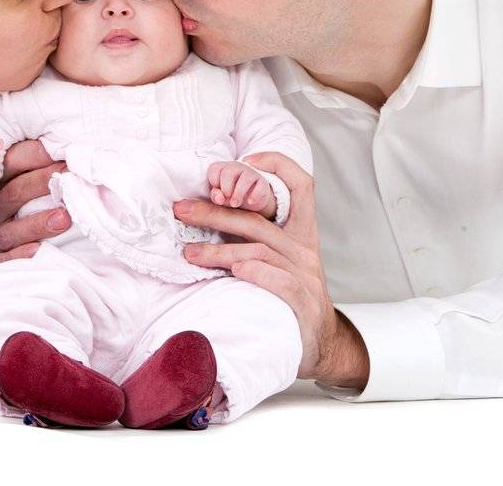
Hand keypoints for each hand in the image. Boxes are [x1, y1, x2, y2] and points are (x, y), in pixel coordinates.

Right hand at [0, 140, 68, 265]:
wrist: (21, 269)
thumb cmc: (38, 220)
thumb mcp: (39, 195)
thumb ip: (49, 174)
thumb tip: (74, 152)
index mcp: (1, 187)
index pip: (11, 164)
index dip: (35, 155)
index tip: (63, 152)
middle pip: (12, 193)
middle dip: (41, 182)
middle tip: (68, 176)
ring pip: (9, 230)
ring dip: (37, 223)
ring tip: (64, 218)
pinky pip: (6, 260)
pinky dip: (22, 254)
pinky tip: (40, 250)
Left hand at [175, 152, 368, 389]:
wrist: (322, 344)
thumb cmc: (290, 298)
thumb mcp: (278, 261)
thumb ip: (253, 239)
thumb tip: (205, 216)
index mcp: (300, 233)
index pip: (301, 186)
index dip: (278, 164)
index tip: (245, 158)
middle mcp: (303, 250)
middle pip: (257, 220)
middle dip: (215, 212)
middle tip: (180, 211)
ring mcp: (306, 277)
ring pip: (260, 251)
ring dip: (220, 251)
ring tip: (189, 253)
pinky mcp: (305, 304)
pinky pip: (282, 282)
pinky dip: (258, 274)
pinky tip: (237, 271)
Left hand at [205, 160, 274, 217]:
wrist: (250, 201)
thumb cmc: (230, 196)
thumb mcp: (221, 198)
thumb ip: (216, 197)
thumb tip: (219, 197)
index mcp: (223, 168)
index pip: (214, 168)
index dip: (214, 182)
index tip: (218, 192)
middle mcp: (236, 167)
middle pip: (228, 172)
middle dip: (226, 188)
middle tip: (227, 199)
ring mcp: (250, 173)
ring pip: (245, 178)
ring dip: (238, 193)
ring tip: (235, 204)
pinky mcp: (262, 182)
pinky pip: (260, 186)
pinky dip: (254, 195)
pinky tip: (250, 202)